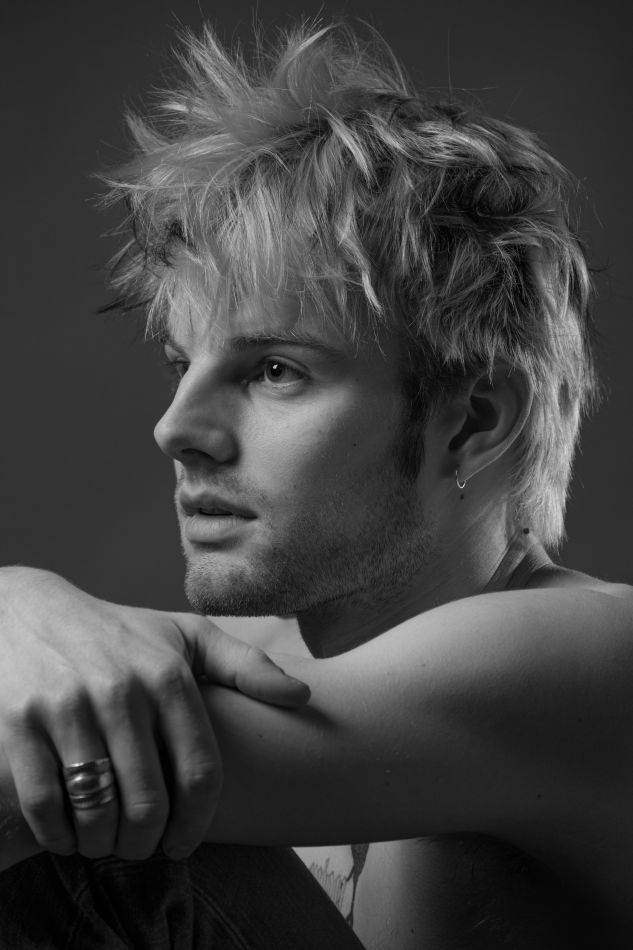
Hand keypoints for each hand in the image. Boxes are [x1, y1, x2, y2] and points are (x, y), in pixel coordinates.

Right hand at [0, 567, 308, 861]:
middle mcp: (122, 690)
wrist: (28, 611)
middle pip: (148, 803)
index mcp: (169, 675)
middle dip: (147, 842)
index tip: (184, 843)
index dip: (196, 824)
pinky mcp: (21, 721)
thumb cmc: (120, 632)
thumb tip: (302, 697)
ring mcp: (68, 706)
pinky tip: (67, 833)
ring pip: (97, 810)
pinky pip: (44, 804)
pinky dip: (58, 834)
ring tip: (106, 842)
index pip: (200, 773)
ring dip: (103, 843)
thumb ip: (246, 666)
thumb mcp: (186, 635)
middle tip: (142, 846)